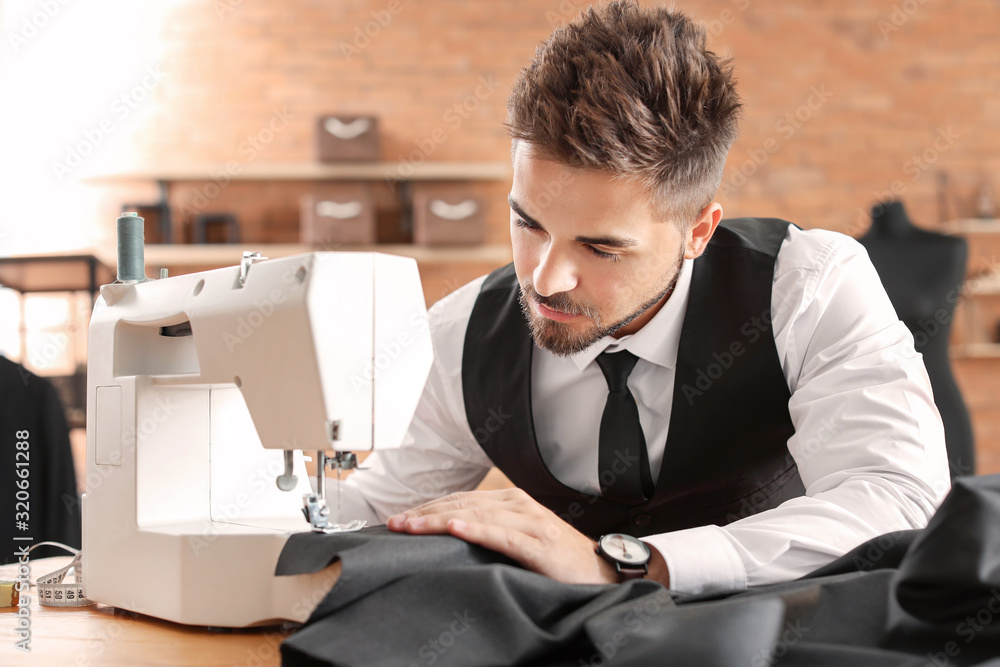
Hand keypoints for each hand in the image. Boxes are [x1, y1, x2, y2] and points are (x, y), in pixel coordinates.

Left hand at [386, 488, 619, 584]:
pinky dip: (477, 531)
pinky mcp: (540, 545)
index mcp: (512, 501)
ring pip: (476, 516)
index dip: (428, 507)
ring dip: (439, 520)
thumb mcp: (521, 538)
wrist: (602, 572)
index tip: (400, 517)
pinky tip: (455, 529)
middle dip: (425, 513)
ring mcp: (531, 523)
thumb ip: (493, 531)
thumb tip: (451, 534)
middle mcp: (519, 505)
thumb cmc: (560, 559)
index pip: (461, 500)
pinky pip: (503, 536)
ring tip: (412, 525)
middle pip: (462, 504)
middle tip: (393, 523)